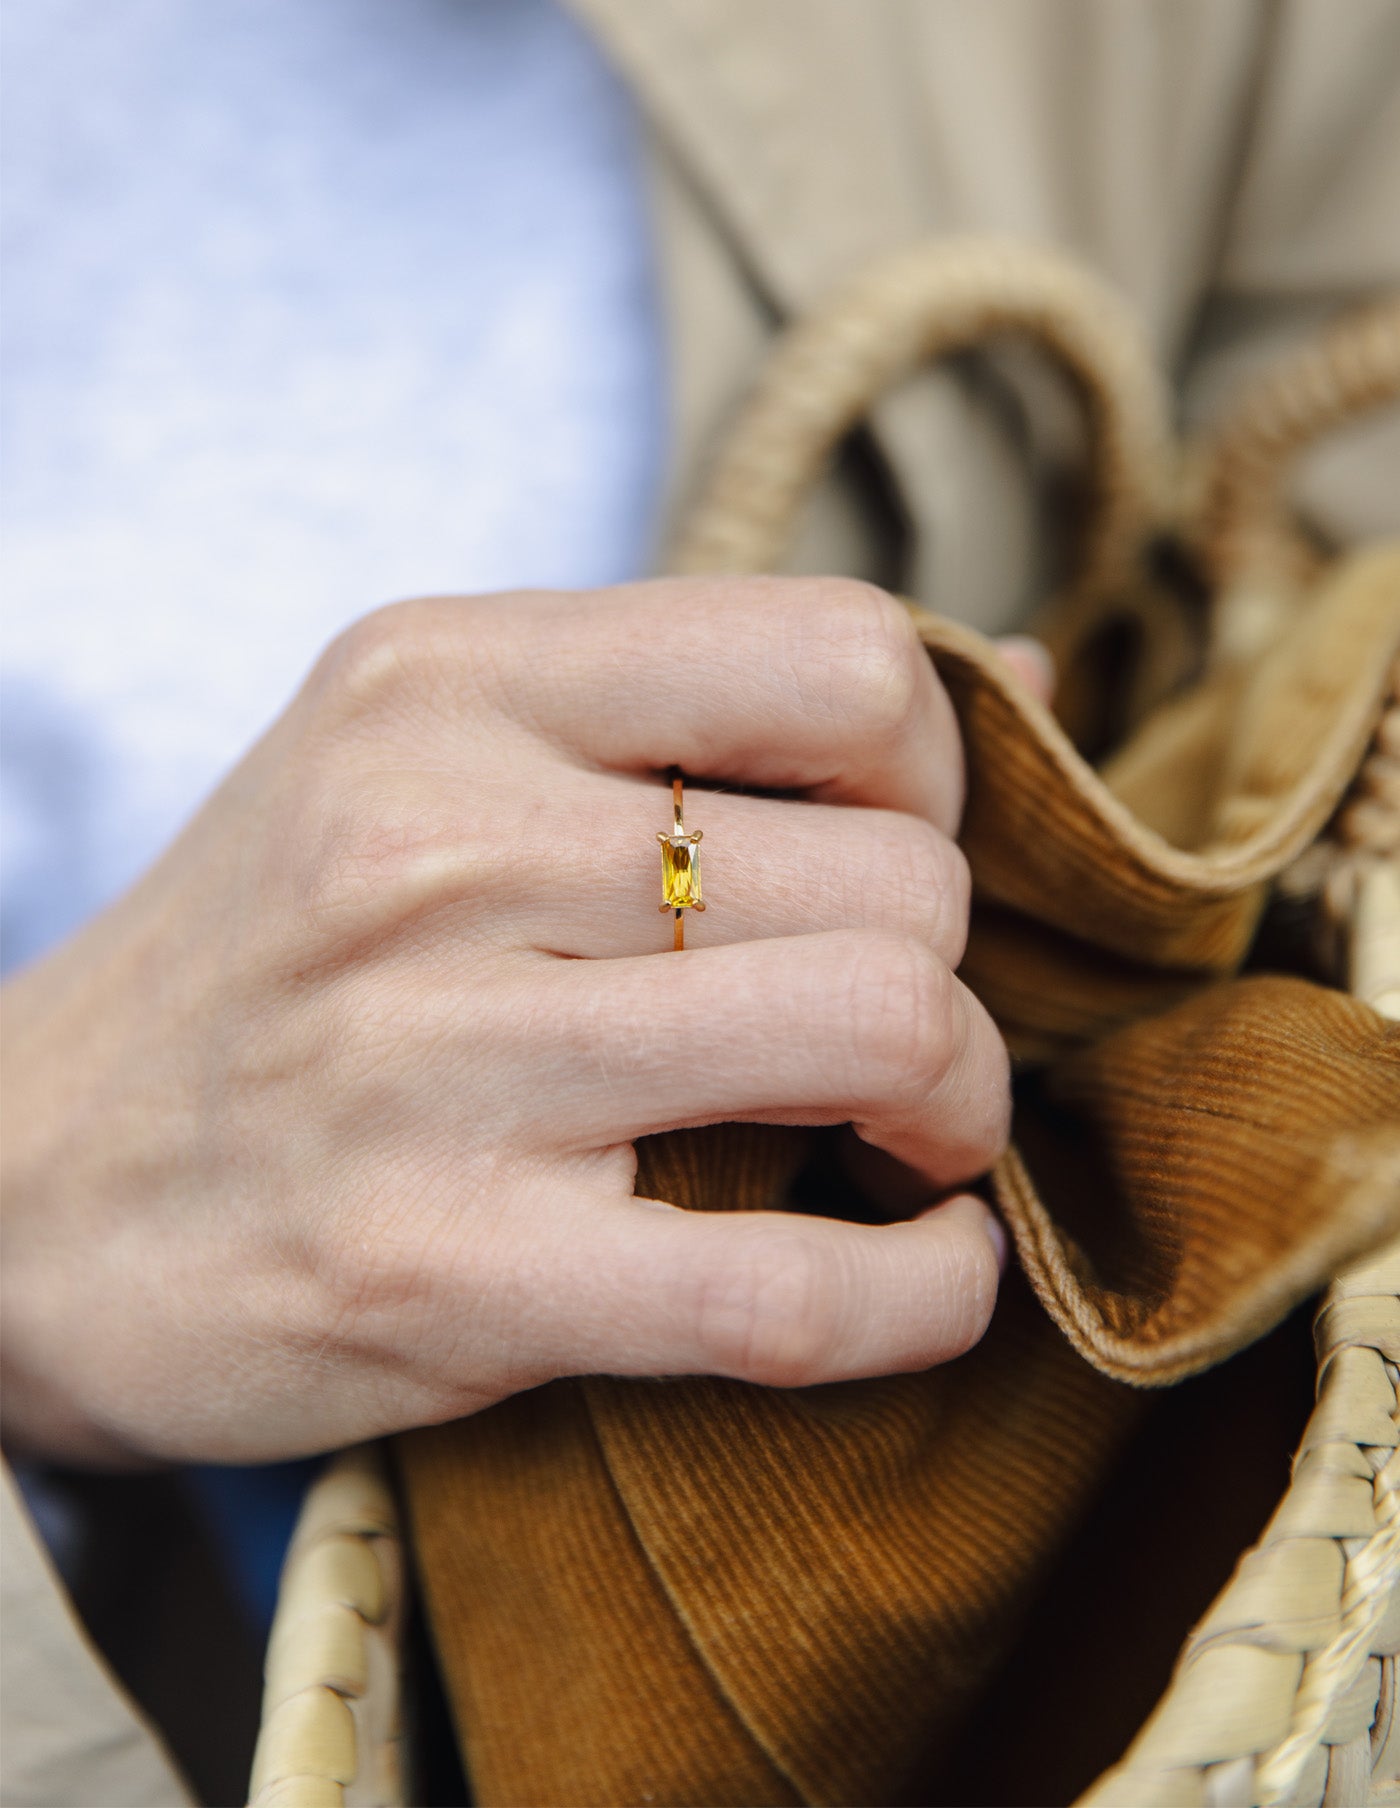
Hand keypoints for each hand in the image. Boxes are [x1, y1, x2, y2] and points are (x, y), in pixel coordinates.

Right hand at [0, 578, 1018, 1465]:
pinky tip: (923, 1272)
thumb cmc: (272, 963)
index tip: (886, 852)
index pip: (839, 653)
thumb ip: (696, 707)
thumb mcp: (424, 755)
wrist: (16, 1190)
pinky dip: (926, 1294)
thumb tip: (1016, 681)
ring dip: (956, 1106)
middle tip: (890, 1033)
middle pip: (894, 869)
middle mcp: (435, 842)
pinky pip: (798, 1288)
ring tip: (900, 1135)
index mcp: (446, 677)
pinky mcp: (445, 1272)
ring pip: (883, 1032)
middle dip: (950, 969)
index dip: (930, 768)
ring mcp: (434, 1060)